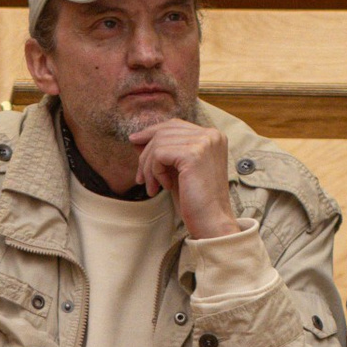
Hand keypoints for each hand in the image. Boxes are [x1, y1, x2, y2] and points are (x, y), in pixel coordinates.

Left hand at [130, 114, 237, 239]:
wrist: (212, 222)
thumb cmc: (195, 200)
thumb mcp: (177, 170)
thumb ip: (163, 151)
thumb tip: (137, 138)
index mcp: (212, 136)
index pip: (174, 125)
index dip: (151, 133)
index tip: (134, 142)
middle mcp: (211, 135)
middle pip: (164, 132)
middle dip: (146, 155)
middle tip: (141, 178)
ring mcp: (204, 142)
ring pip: (158, 143)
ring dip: (149, 167)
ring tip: (153, 187)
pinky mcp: (194, 154)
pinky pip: (159, 154)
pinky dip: (155, 172)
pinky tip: (163, 187)